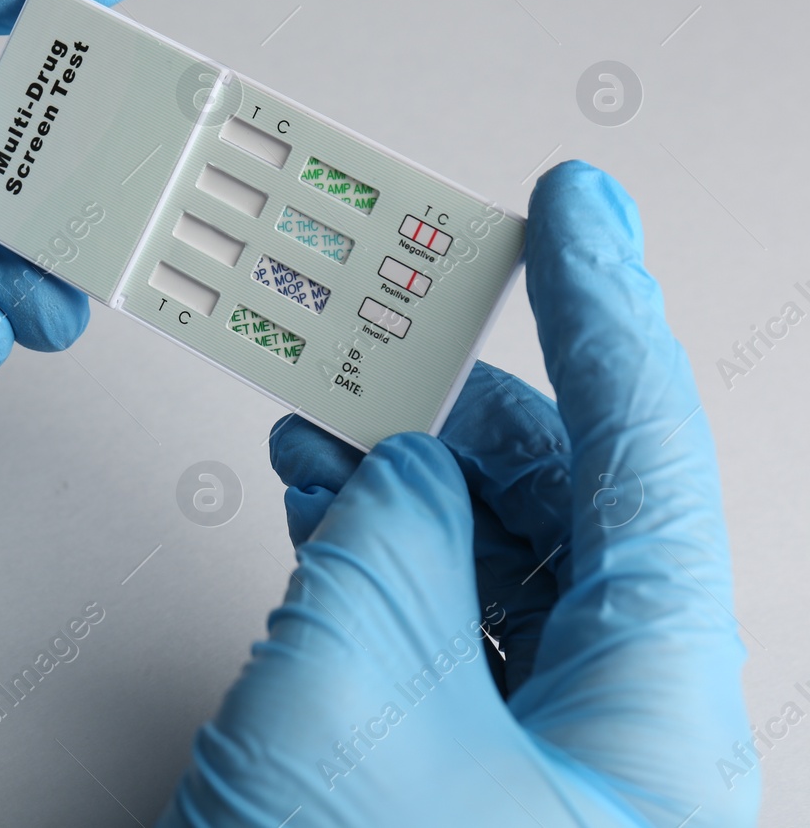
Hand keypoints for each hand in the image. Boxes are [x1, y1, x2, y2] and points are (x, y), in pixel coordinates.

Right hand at [160, 162, 755, 826]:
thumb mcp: (362, 688)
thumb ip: (396, 540)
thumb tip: (408, 473)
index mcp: (656, 719)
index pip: (647, 463)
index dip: (607, 315)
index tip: (571, 213)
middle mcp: (620, 741)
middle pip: (579, 511)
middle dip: (486, 401)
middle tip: (412, 313)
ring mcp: (537, 768)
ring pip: (503, 568)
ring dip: (415, 476)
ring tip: (334, 412)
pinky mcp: (456, 784)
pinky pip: (444, 632)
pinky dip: (382, 555)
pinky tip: (328, 508)